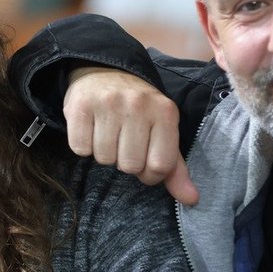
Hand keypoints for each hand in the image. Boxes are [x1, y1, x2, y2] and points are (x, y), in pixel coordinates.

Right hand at [64, 67, 197, 205]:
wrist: (104, 72)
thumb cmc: (137, 110)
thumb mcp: (162, 132)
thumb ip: (175, 168)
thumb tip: (192, 200)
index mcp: (165, 113)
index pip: (160, 166)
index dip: (149, 174)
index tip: (144, 161)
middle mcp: (139, 105)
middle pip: (130, 166)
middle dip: (124, 162)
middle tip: (123, 142)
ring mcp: (109, 103)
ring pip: (104, 159)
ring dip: (104, 153)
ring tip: (107, 133)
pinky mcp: (81, 105)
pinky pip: (80, 148)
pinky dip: (83, 145)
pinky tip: (91, 128)